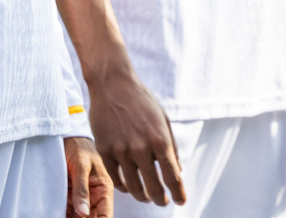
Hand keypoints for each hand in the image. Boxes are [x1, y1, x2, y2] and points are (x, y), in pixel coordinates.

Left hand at [64, 136, 113, 217]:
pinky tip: (54, 213)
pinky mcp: (69, 199)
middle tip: (70, 214)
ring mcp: (81, 200)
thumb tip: (84, 213)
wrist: (64, 137)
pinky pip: (67, 214)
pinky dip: (60, 215)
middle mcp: (94, 198)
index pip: (105, 216)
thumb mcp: (81, 165)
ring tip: (59, 213)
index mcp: (103, 190)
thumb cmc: (77, 146)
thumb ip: (82, 189)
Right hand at [87, 66, 185, 205]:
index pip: (173, 177)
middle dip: (161, 200)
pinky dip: (124, 187)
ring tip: (146, 196)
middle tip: (163, 202)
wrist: (113, 83)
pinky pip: (115, 179)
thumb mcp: (164, 120)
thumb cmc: (141, 100)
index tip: (180, 201)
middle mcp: (141, 148)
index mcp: (160, 140)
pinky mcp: (104, 150)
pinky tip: (129, 186)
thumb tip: (177, 172)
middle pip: (154, 188)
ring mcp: (121, 150)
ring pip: (134, 188)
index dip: (179, 193)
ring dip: (142, 196)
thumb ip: (171, 147)